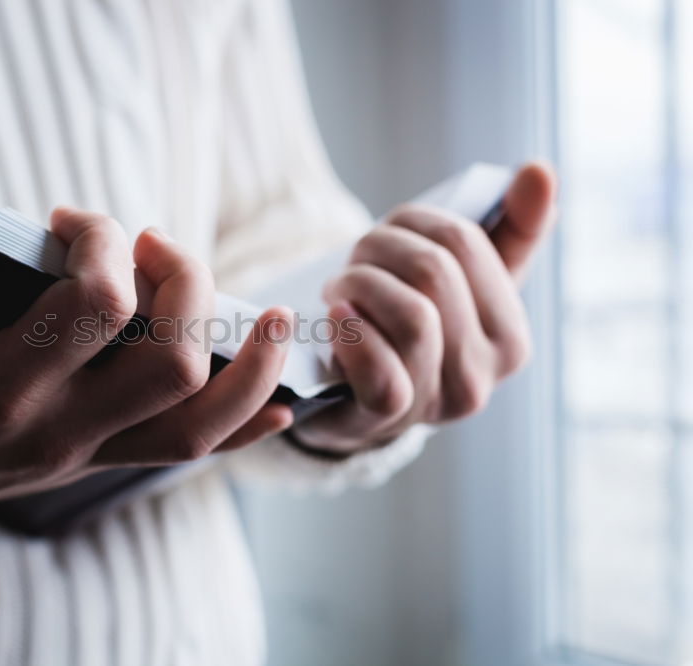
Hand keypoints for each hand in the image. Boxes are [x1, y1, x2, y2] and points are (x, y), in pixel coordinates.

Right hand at [0, 173, 292, 524]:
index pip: (96, 309)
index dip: (101, 243)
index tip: (69, 222)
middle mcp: (53, 430)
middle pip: (170, 367)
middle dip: (187, 287)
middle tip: (152, 247)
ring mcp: (82, 452)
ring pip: (197, 427)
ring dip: (248, 367)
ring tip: (272, 316)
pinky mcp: (96, 457)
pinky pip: (186, 451)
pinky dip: (242, 425)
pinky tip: (282, 401)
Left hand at [291, 162, 557, 453]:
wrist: (351, 402)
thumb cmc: (410, 329)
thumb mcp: (460, 285)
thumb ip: (510, 230)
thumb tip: (540, 170)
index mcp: (509, 340)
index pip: (466, 242)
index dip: (414, 222)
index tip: (389, 233)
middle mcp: (480, 379)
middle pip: (434, 272)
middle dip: (379, 248)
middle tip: (354, 259)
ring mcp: (433, 404)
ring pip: (412, 314)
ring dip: (358, 283)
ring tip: (339, 288)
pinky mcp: (383, 418)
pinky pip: (380, 370)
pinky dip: (351, 332)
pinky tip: (335, 315)